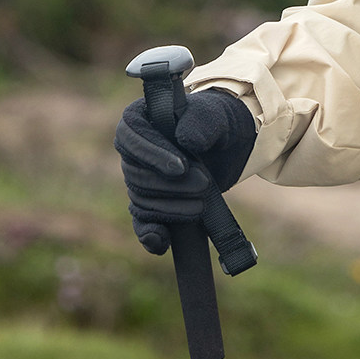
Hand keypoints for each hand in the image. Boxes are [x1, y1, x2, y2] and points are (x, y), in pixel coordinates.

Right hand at [114, 87, 256, 255]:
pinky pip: (142, 223)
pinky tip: (161, 242)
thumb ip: (202, 121)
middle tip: (205, 184)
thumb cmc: (217, 122)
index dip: (152, 155)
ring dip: (171, 207)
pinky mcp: (152, 204)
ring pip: (142, 200)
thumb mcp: (215, 116)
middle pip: (137, 175)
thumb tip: (185, 140)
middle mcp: (132, 152)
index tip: (181, 167)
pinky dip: (150, 235)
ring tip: (202, 205)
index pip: (131, 138)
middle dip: (171, 185)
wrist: (228, 144)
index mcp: (138, 120)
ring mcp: (140, 180)